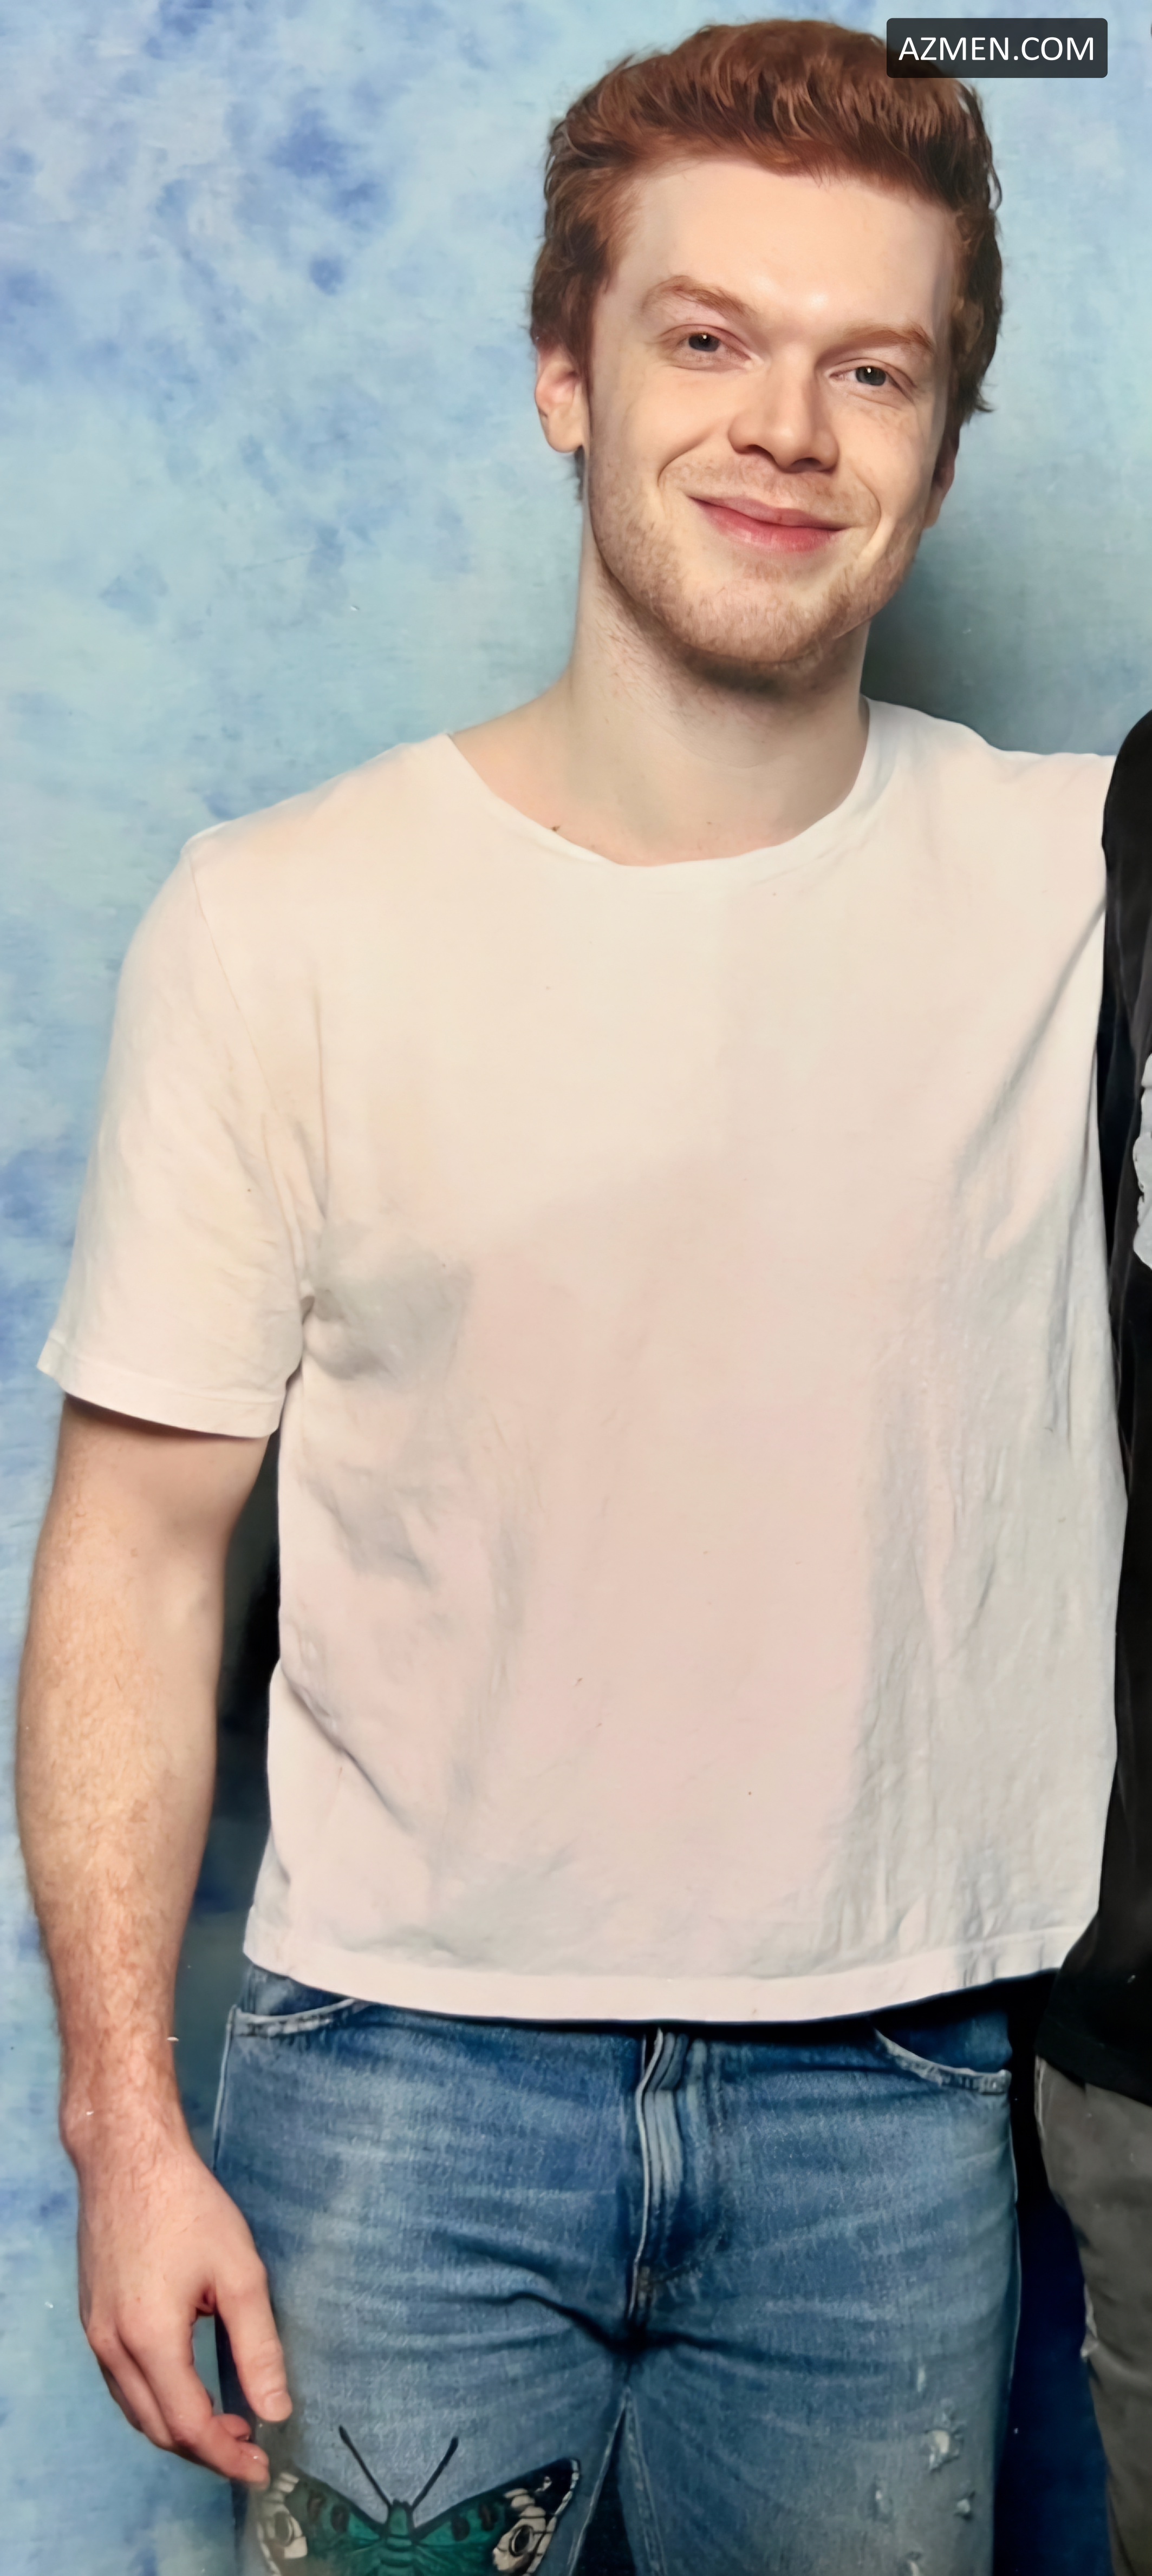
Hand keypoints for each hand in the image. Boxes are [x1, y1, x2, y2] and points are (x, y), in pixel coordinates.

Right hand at [74, 2115, 290, 2482]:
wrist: (127, 2157)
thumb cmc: (187, 2205)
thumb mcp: (239, 2272)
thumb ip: (258, 2346)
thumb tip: (277, 2410)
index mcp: (150, 2339)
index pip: (189, 2426)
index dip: (227, 2455)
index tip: (263, 2467)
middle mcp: (112, 2348)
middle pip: (158, 2429)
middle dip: (206, 2449)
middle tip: (251, 2448)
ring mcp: (95, 2335)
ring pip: (136, 2411)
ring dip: (179, 2428)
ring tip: (228, 2422)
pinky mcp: (92, 2319)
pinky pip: (122, 2384)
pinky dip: (156, 2401)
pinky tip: (188, 2386)